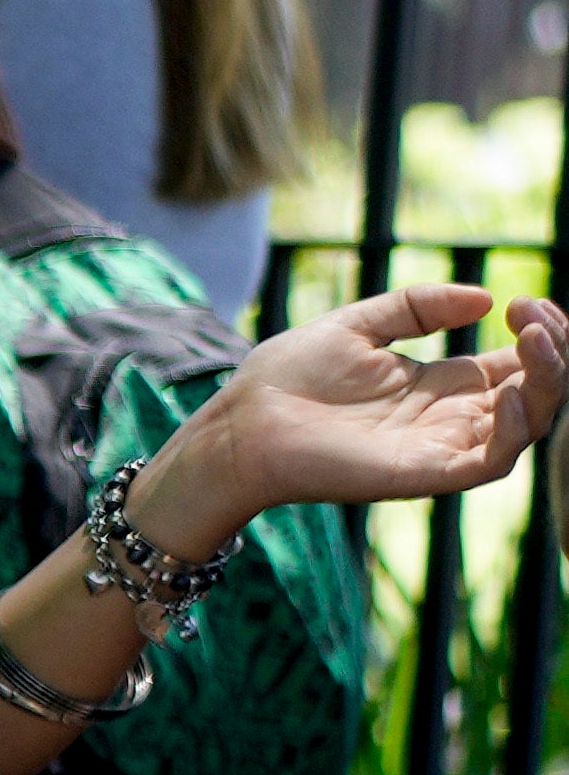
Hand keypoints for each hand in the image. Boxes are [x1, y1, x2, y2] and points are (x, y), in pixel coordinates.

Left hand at [148, 279, 568, 538]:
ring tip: (536, 339)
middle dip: (554, 352)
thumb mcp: (358, 324)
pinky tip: (507, 391)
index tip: (530, 302)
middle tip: (538, 314)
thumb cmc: (284, 380)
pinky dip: (512, 429)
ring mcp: (439, 449)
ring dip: (546, 382)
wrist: (237, 427)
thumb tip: (485, 299)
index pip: (516, 365)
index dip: (539, 334)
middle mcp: (448, 419)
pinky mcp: (422, 476)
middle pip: (534, 393)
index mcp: (438, 385)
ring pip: (526, 426)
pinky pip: (491, 462)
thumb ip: (418, 306)